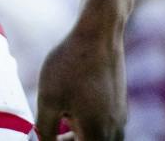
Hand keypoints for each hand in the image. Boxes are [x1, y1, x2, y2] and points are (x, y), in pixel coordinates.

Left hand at [35, 12, 127, 140]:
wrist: (99, 34)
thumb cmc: (71, 66)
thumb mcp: (48, 99)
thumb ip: (44, 128)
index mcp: (97, 135)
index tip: (48, 138)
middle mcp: (114, 130)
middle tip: (51, 136)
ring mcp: (120, 118)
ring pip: (100, 139)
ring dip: (80, 138)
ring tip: (60, 126)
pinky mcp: (120, 105)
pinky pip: (106, 128)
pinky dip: (89, 128)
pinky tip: (72, 112)